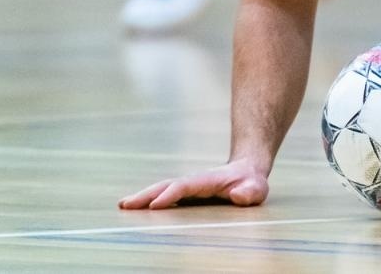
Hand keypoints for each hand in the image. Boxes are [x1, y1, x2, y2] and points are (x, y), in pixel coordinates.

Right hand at [118, 158, 269, 209]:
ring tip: (123, 206)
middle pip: (165, 186)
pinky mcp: (185, 194)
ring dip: (142, 198)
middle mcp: (192, 182)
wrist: (246, 170)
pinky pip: (163, 197)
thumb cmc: (251, 183)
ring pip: (160, 190)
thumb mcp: (257, 188)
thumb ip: (250, 192)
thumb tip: (239, 196)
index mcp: (206, 181)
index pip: (184, 186)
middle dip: (146, 195)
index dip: (170, 195)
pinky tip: (135, 209)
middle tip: (125, 205)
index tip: (155, 206)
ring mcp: (187, 188)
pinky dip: (148, 201)